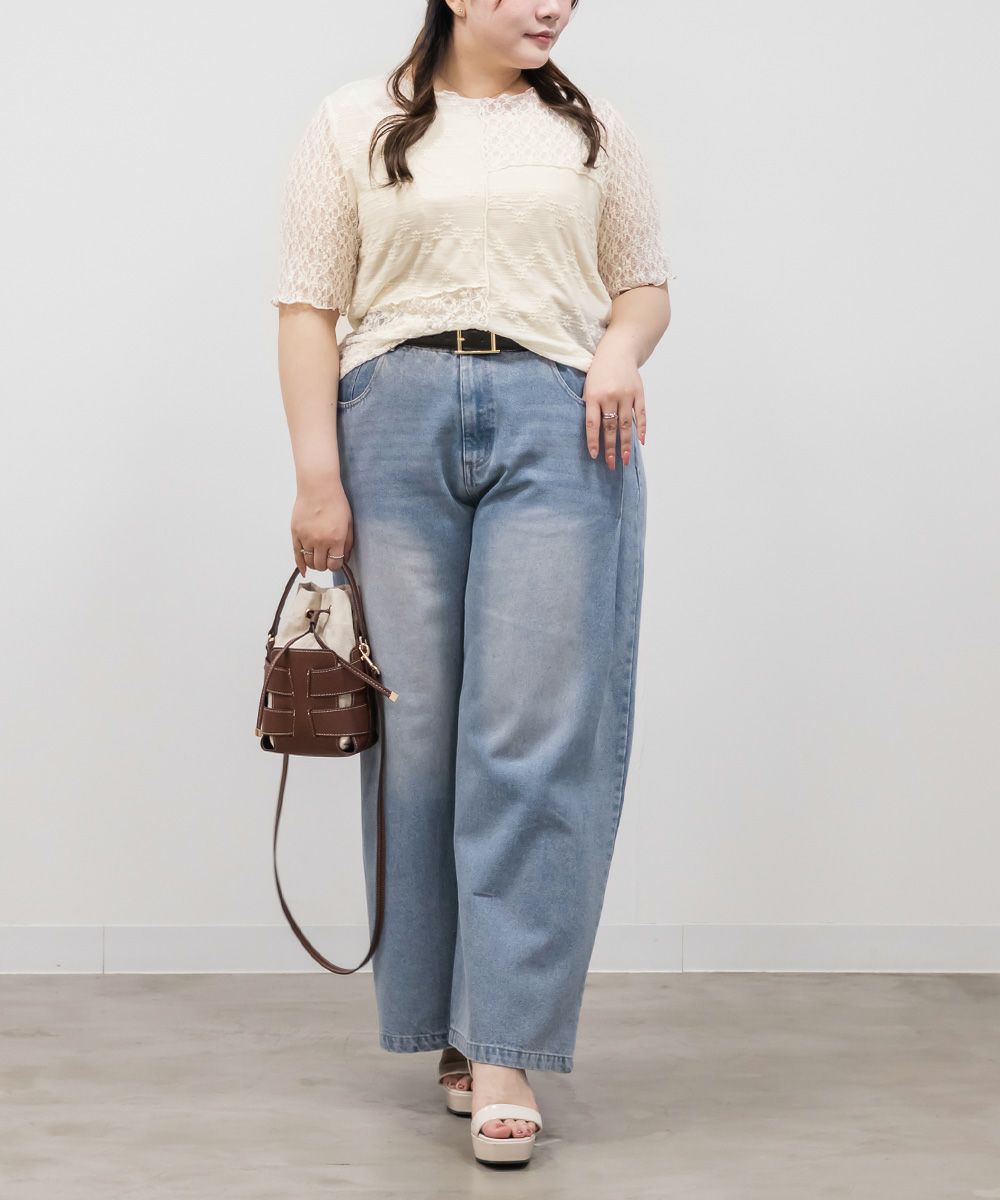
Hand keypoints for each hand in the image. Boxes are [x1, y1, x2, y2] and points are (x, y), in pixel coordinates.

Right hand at [291, 474, 353, 575]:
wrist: (318, 487)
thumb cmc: (336, 502)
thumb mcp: (349, 523)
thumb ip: (348, 543)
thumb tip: (345, 559)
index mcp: (336, 539)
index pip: (335, 564)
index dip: (336, 565)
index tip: (336, 561)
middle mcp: (320, 541)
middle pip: (321, 565)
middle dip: (325, 565)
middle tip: (326, 558)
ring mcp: (306, 538)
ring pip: (309, 562)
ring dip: (314, 563)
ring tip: (317, 558)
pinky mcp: (295, 533)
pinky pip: (297, 555)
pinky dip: (300, 564)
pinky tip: (303, 570)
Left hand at [582, 342, 646, 469]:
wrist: (619, 349)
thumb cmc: (599, 370)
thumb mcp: (588, 385)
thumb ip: (590, 405)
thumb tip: (592, 432)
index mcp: (594, 395)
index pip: (592, 423)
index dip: (593, 441)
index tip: (595, 456)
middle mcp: (610, 396)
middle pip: (610, 427)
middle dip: (610, 448)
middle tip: (610, 465)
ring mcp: (626, 395)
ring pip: (626, 425)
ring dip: (626, 444)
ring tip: (625, 460)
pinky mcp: (638, 393)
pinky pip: (641, 415)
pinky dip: (641, 429)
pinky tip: (640, 442)